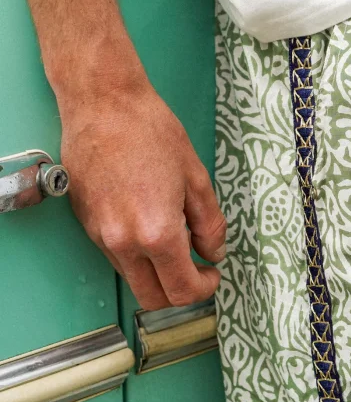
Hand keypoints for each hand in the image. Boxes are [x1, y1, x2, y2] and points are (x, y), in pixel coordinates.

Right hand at [61, 78, 225, 311]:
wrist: (102, 103)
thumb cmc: (149, 130)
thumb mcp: (196, 177)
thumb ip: (209, 224)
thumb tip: (213, 253)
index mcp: (155, 233)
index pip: (181, 291)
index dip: (204, 288)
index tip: (212, 273)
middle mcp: (122, 242)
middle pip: (153, 298)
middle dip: (179, 292)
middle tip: (197, 269)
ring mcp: (99, 235)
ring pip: (132, 278)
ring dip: (157, 273)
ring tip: (176, 241)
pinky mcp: (86, 224)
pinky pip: (115, 255)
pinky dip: (136, 254)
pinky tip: (149, 225)